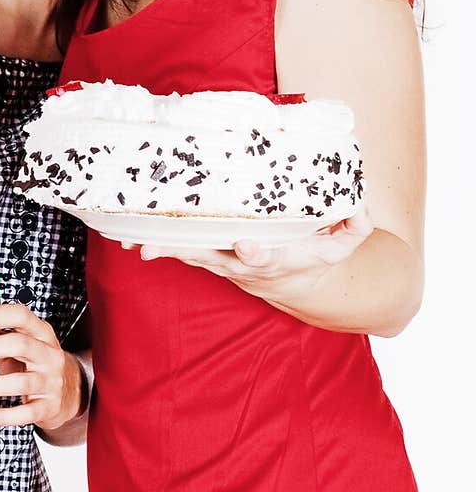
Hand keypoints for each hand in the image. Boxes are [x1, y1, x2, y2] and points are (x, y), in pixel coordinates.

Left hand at [0, 302, 86, 429]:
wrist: (71, 393)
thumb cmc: (37, 365)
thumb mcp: (25, 345)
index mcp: (41, 333)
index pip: (18, 316)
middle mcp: (49, 355)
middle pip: (17, 345)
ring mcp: (51, 382)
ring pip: (18, 382)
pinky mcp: (48, 407)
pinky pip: (22, 413)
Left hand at [131, 207, 374, 306]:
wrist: (297, 284)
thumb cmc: (316, 256)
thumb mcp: (343, 244)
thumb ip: (354, 226)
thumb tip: (359, 207)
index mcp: (275, 258)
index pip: (265, 257)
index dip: (255, 252)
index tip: (248, 245)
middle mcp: (243, 263)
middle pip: (212, 257)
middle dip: (186, 251)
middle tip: (156, 247)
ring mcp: (223, 262)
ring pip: (191, 254)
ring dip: (163, 249)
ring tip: (136, 242)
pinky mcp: (210, 255)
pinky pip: (182, 249)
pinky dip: (160, 245)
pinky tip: (132, 238)